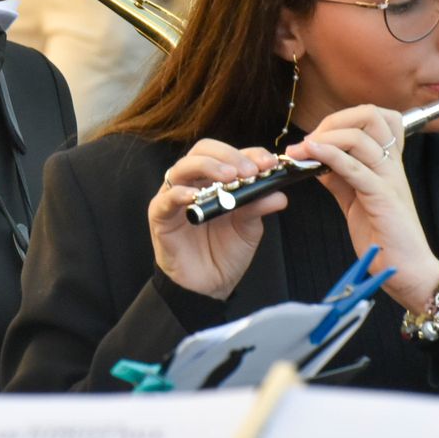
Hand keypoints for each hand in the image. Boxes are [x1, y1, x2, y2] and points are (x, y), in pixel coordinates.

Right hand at [150, 139, 287, 300]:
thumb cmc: (226, 253)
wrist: (209, 286)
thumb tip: (278, 194)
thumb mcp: (248, 227)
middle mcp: (193, 182)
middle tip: (249, 170)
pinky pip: (167, 198)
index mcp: (215, 180)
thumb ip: (258, 207)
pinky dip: (181, 193)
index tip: (269, 163)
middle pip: (203, 151)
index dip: (249, 153)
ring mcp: (174, 196)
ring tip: (229, 177)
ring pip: (183, 167)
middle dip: (229, 155)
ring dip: (208, 167)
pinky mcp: (160, 215)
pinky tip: (196, 196)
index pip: (228, 155)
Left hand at [285, 105, 438, 311]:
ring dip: (325, 138)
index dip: (344, 118)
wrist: (406, 269)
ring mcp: (389, 179)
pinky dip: (330, 156)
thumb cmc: (383, 236)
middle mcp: (392, 164)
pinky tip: (311, 155)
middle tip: (309, 141)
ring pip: (360, 138)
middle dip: (334, 121)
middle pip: (371, 115)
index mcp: (389, 162)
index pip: (376, 116)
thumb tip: (315, 159)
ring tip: (302, 151)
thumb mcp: (355, 199)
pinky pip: (356, 169)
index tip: (318, 137)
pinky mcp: (384, 198)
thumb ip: (339, 177)